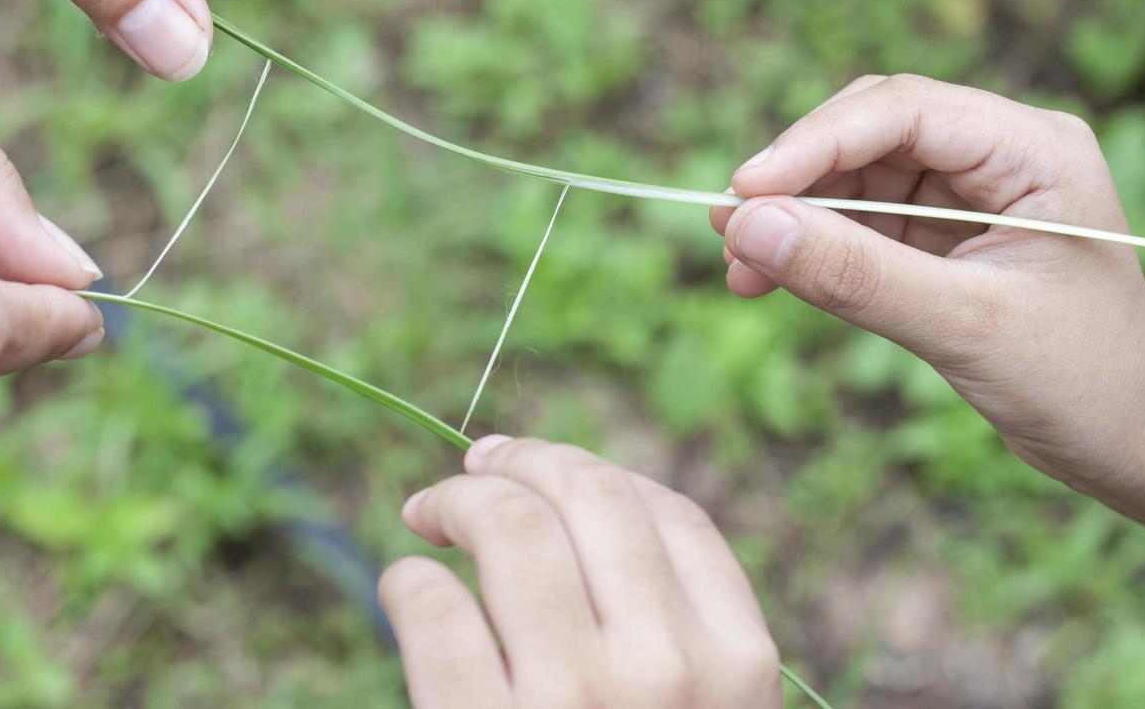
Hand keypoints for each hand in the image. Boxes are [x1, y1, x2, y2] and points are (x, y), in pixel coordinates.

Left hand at [379, 437, 781, 708]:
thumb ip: (676, 635)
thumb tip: (567, 501)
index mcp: (737, 662)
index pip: (671, 516)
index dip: (594, 472)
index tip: (540, 467)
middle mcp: (668, 669)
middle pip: (589, 494)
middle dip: (522, 459)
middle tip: (475, 466)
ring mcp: (577, 700)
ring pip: (511, 527)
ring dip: (457, 499)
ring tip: (427, 512)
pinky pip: (435, 608)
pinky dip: (409, 581)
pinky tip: (407, 588)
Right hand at [710, 74, 1144, 490]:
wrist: (1136, 444)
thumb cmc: (1083, 383)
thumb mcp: (963, 326)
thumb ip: (854, 274)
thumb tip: (746, 226)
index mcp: (1035, 148)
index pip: (905, 111)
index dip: (815, 143)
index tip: (744, 190)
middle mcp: (1002, 152)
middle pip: (871, 129)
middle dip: (797, 177)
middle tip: (728, 226)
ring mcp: (972, 191)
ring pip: (857, 173)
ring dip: (796, 215)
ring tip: (738, 265)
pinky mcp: (946, 232)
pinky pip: (862, 219)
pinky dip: (815, 246)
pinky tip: (769, 277)